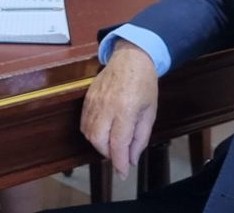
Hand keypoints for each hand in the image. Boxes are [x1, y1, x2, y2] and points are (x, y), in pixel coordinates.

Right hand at [81, 40, 159, 180]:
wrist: (131, 58)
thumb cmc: (145, 84)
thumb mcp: (149, 112)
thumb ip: (140, 138)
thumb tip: (131, 159)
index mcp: (126, 109)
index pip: (118, 143)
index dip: (120, 162)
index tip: (123, 174)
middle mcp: (107, 107)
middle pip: (98, 141)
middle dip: (108, 154)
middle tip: (119, 155)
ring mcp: (94, 102)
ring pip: (88, 133)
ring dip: (99, 144)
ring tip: (112, 142)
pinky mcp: (87, 98)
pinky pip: (83, 123)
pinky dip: (91, 133)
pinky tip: (102, 132)